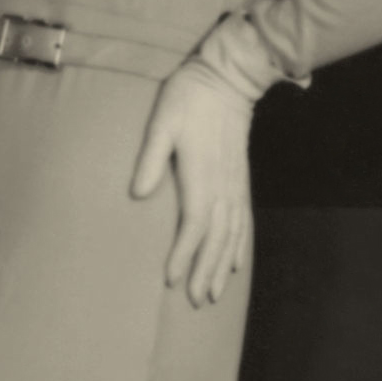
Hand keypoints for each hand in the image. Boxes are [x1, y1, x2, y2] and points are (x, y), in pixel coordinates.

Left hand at [130, 63, 253, 306]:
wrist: (228, 78)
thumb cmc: (189, 98)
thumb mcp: (162, 121)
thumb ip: (151, 158)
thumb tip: (137, 194)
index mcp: (201, 175)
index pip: (194, 225)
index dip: (184, 255)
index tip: (172, 281)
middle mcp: (222, 186)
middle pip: (216, 239)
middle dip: (205, 272)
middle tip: (196, 302)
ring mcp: (235, 184)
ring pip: (232, 235)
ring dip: (223, 265)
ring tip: (214, 294)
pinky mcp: (240, 180)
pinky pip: (243, 221)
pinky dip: (240, 246)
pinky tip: (236, 263)